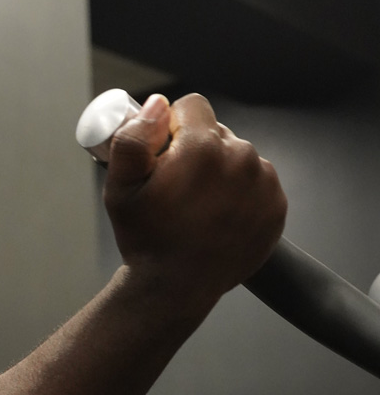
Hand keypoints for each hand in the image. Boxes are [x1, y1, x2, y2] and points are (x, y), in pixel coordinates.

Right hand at [104, 93, 286, 302]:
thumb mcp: (119, 189)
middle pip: (217, 132)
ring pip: (238, 158)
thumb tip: (158, 105)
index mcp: (202, 148)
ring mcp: (263, 184)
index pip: (193, 106)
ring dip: (220, 173)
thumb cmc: (145, 239)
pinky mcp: (276, 206)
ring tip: (198, 208)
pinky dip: (240, 195)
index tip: (163, 155)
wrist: (176, 288)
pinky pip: (257, 184)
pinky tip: (218, 218)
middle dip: (196, 151)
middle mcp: (241, 158)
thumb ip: (133, 138)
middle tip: (177, 189)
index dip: (172, 127)